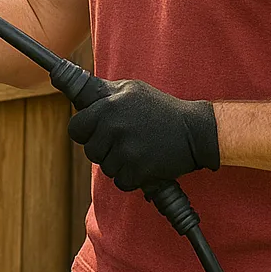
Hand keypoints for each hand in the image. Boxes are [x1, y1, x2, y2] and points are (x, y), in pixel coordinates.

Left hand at [67, 79, 219, 191]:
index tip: (97, 133)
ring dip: (119, 164)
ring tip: (138, 150)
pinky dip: (132, 178)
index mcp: (107, 106)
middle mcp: (113, 127)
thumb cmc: (161, 109)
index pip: (75, 128)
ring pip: (105, 168)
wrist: (195, 131)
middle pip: (90, 151)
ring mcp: (126, 149)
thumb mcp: (131, 90)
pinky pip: (121, 181)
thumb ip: (102, 93)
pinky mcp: (138, 169)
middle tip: (125, 142)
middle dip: (104, 149)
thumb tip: (76, 92)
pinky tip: (145, 163)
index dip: (85, 132)